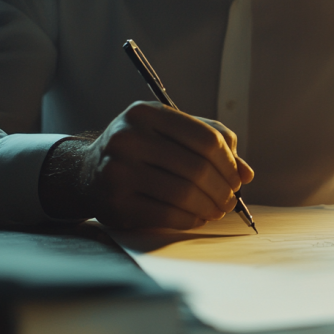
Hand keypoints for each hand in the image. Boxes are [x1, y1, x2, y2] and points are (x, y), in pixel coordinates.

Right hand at [40, 101, 253, 229]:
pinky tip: (196, 217)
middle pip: (197, 168)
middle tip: (231, 200)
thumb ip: (210, 142)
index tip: (238, 178)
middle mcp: (128, 138)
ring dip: (210, 207)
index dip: (229, 162)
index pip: (205, 139)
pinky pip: (166, 215)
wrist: (86, 172)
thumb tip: (246, 172)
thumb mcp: (169, 132)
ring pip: (184, 194)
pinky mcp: (115, 203)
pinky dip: (189, 219)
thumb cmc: (140, 150)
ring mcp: (118, 171)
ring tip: (218, 209)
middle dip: (223, 189)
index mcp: (146, 113)